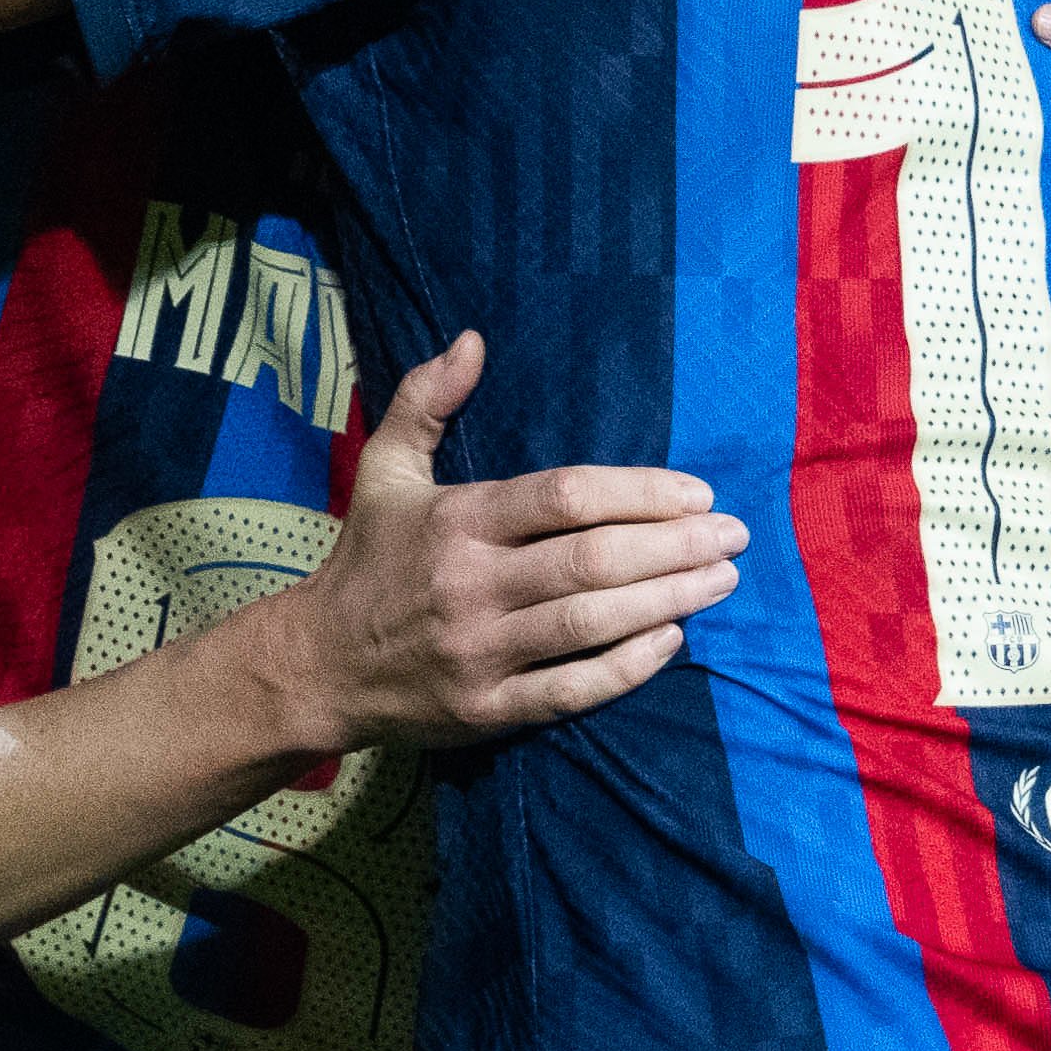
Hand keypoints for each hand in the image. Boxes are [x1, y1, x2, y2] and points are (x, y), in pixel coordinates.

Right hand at [256, 333, 750, 751]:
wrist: (316, 664)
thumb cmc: (367, 560)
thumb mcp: (384, 470)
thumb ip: (425, 400)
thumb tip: (471, 340)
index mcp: (456, 521)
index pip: (565, 497)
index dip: (640, 492)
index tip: (696, 492)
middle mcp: (469, 585)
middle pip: (592, 561)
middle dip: (675, 546)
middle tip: (734, 534)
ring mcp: (479, 652)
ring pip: (590, 623)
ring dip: (668, 600)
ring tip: (722, 579)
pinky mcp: (486, 709)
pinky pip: (572, 690)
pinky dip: (627, 667)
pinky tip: (671, 640)